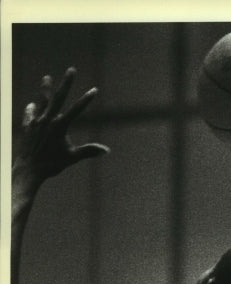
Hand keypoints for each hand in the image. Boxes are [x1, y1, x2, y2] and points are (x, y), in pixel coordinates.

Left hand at [15, 68, 108, 184]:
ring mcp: (36, 121)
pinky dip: (33, 110)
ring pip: (42, 101)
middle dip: (66, 83)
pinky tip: (33, 107)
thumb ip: (88, 151)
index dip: (86, 99)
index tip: (94, 90)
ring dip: (46, 89)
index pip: (76, 110)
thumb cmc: (52, 164)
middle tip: (72, 70)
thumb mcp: (72, 157)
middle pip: (58, 97)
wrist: (28, 169)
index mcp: (60, 126)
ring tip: (46, 78)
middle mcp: (47, 119)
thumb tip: (106, 150)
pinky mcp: (27, 125)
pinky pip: (30, 113)